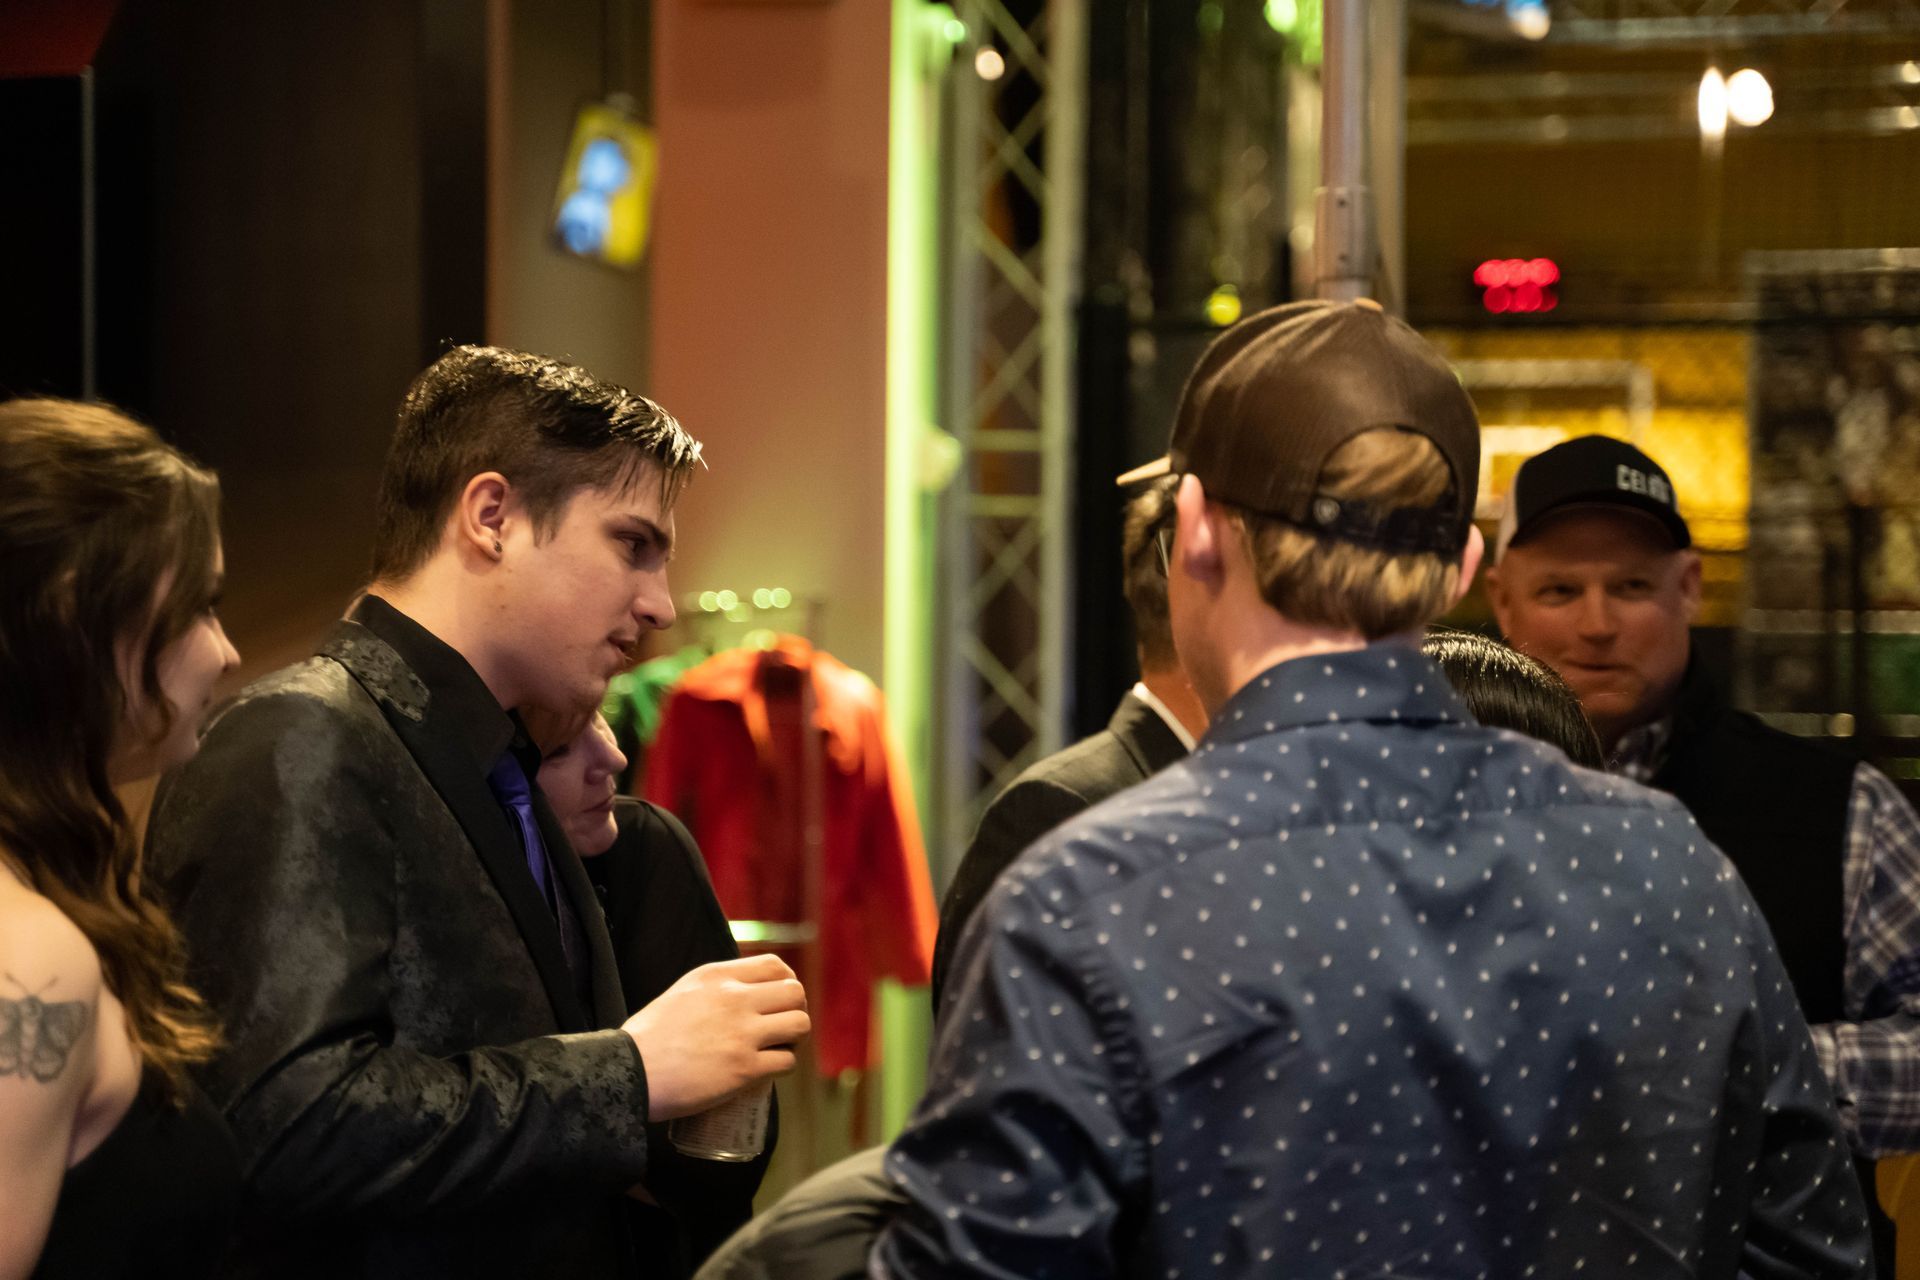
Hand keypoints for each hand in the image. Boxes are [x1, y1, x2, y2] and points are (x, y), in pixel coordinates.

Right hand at [622, 954, 808, 1120]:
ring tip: (779, 1047)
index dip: (786, 983)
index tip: (779, 1001)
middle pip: (796, 993)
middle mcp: (734, 999)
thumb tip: (745, 992)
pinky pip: (788, 1061)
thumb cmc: (650, 1037)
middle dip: (794, 1010)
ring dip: (794, 1039)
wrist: (629, 1072)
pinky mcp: (745, 1069)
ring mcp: (742, 1034)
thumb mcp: (683, 992)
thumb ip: (715, 987)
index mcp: (717, 977)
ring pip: (800, 1025)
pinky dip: (784, 1066)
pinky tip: (770, 1069)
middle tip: (782, 1027)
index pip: (775, 967)